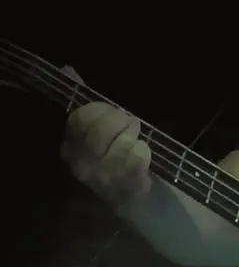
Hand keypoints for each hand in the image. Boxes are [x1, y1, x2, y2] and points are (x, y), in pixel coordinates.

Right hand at [60, 70, 151, 204]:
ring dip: (134, 138)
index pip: (80, 119)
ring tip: (135, 142)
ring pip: (121, 145)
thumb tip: (67, 69)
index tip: (116, 112)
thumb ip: (83, 99)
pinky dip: (143, 154)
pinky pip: (136, 162)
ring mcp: (102, 180)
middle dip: (122, 121)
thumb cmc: (115, 154)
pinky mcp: (125, 191)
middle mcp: (80, 165)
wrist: (136, 197)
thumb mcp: (98, 126)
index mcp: (70, 146)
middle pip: (101, 130)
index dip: (102, 110)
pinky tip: (143, 157)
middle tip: (131, 126)